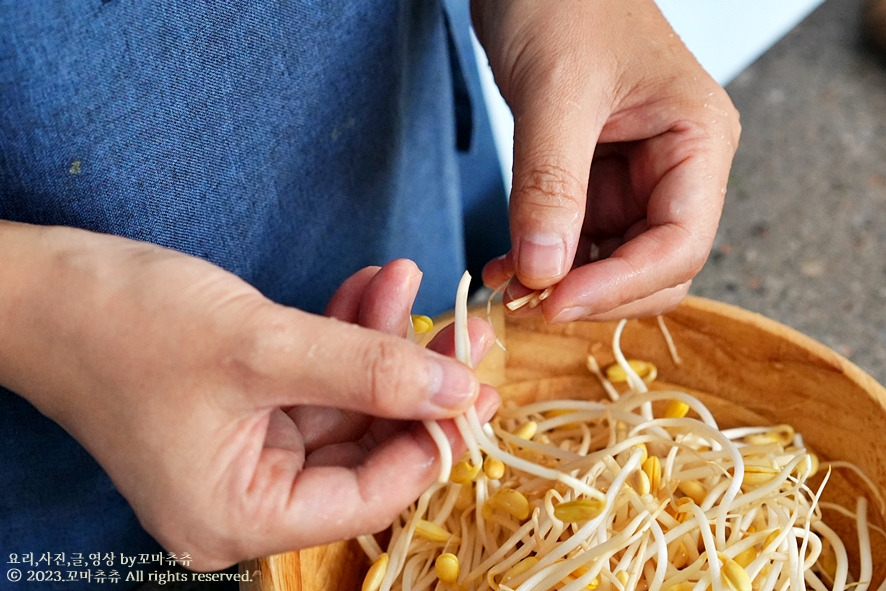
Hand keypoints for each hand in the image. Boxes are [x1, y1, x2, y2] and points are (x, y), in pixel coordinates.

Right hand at [0, 223, 497, 569]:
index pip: (369, 495)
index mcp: (239, 516)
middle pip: (363, 445)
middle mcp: (245, 495)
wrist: (40, 286)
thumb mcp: (261, 346)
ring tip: (408, 279)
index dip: (429, 441)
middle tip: (461, 330)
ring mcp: (245, 448)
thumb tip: (458, 392)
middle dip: (410, 377)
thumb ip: (367, 370)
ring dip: (378, 339)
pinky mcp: (243, 404)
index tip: (474, 387)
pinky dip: (343, 331)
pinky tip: (372, 284)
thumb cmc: (126, 325)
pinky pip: (313, 374)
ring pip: (344, 400)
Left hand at [475, 0, 740, 321]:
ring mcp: (634, 179)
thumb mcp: (556, 92)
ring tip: (507, 285)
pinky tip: (506, 265)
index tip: (554, 303)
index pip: (680, 243)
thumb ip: (550, 184)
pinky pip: (577, 242)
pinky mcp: (594, 181)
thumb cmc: (563, 1)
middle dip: (593, 293)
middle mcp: (676, 168)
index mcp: (698, 140)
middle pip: (653, 268)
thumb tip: (543, 272)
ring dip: (561, 284)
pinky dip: (543, 262)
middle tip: (528, 304)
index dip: (619, 286)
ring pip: (611, 263)